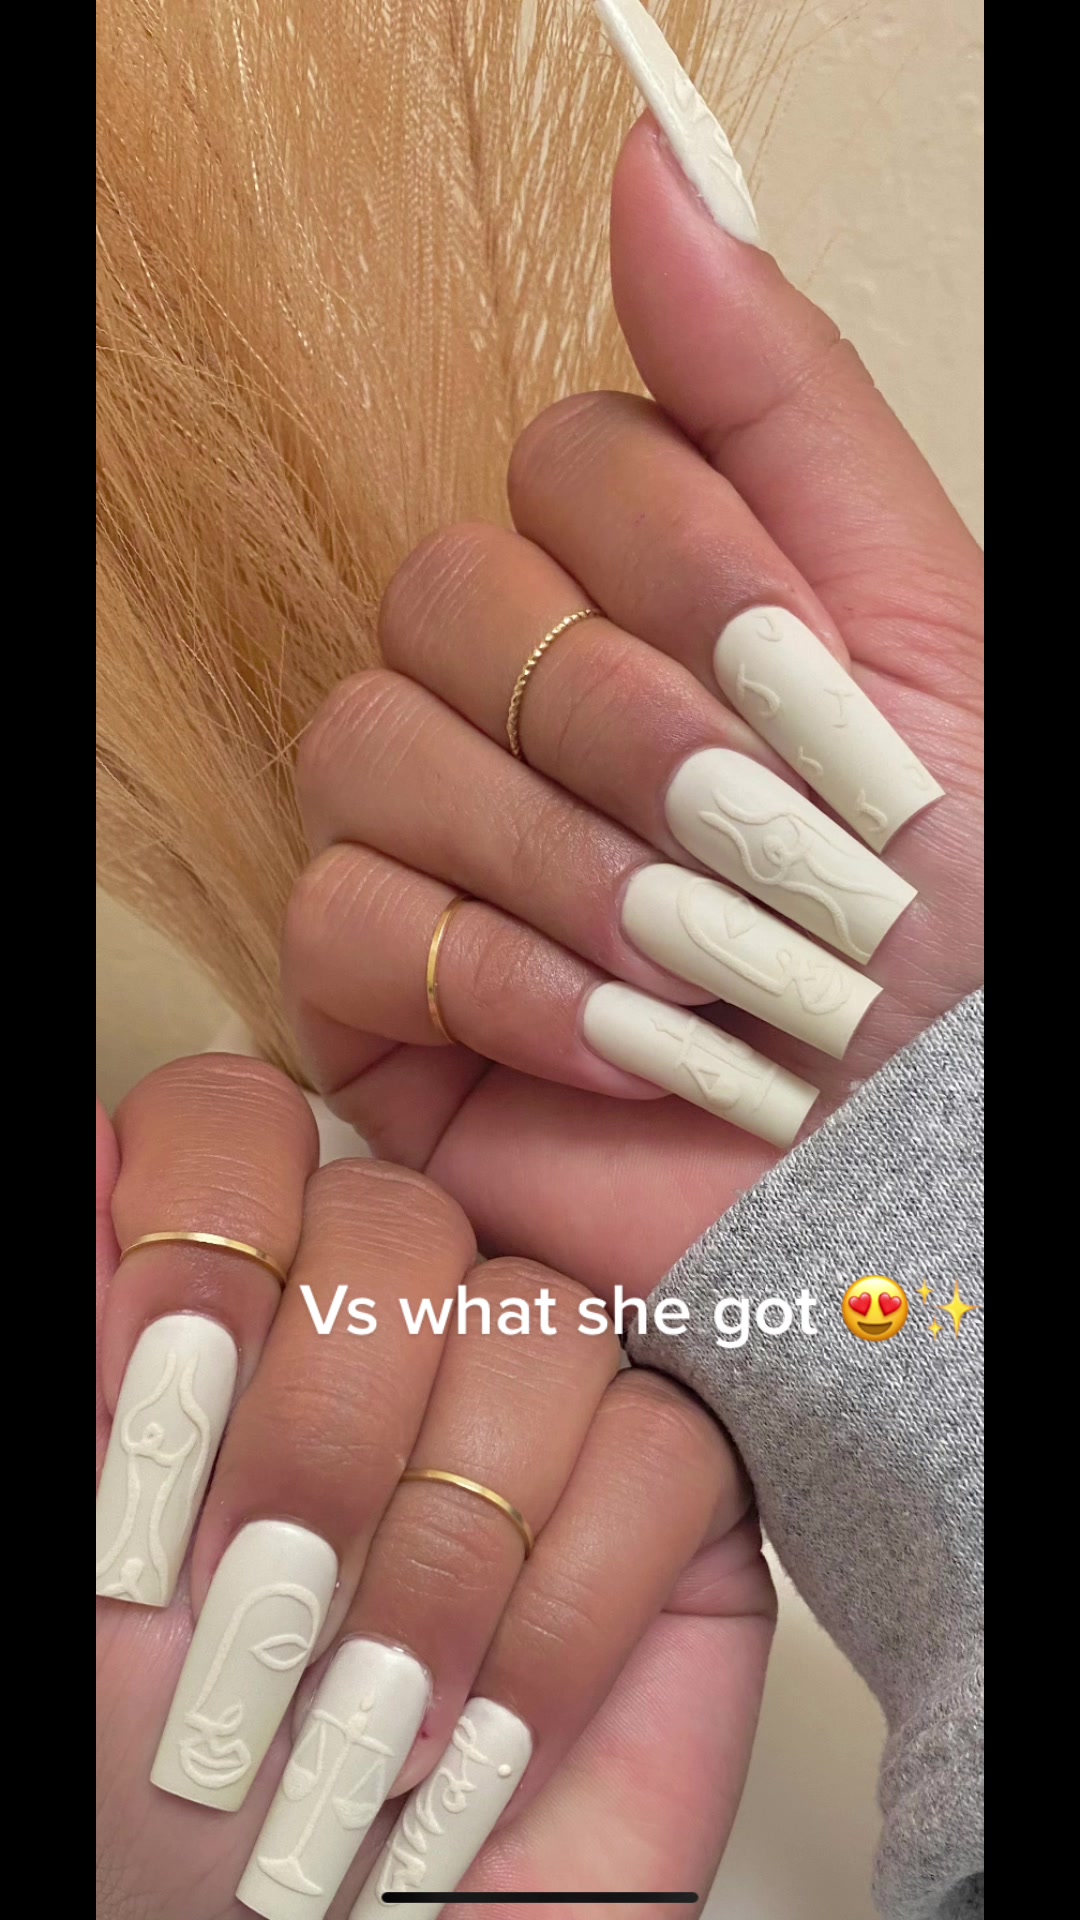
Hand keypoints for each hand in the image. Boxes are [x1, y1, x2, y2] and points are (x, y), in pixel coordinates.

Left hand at [97, 1059, 771, 1919]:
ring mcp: (531, 1392)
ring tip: (366, 1717)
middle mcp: (381, 1319)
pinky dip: (557, 1617)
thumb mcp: (67, 1548)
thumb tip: (84, 1154)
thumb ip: (75, 1338)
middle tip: (256, 1603)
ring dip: (435, 1557)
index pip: (232, 1122)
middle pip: (396, 1222)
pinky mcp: (661, 1488)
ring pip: (537, 1324)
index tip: (165, 1391)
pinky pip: (658, 1452)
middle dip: (317, 1436)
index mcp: (228, 1300)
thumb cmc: (144, 1791)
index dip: (204, 1229)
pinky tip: (480, 1730)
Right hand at [283, 116, 982, 1296]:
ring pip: (367, 745)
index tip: (804, 677)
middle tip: (765, 841)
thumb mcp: (911, 614)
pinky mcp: (381, 993)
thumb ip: (777, 391)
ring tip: (713, 969)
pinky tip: (627, 1046)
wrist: (936, 1152)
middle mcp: (522, 702)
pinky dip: (499, 983)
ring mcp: (439, 842)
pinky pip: (342, 919)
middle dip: (629, 729)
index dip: (678, 561)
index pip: (559, 463)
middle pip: (445, 597)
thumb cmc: (955, 908)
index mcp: (643, 598)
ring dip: (570, 864)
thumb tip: (654, 159)